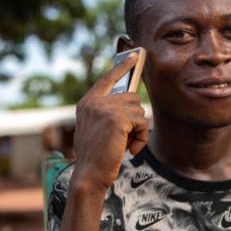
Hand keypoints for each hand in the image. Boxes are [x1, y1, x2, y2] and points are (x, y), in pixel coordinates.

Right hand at [69, 53, 149, 191]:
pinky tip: (131, 150)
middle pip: (131, 97)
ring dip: (138, 130)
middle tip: (126, 137)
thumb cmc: (96, 155)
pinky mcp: (117, 119)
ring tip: (126, 144)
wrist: (89, 175)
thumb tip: (132, 100)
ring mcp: (105, 109)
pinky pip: (142, 122)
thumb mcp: (97, 127)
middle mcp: (95, 102)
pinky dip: (142, 138)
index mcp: (88, 102)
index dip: (122, 67)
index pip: (108, 78)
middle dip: (135, 118)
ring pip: (139, 110)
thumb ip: (108, 112)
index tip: (134, 55)